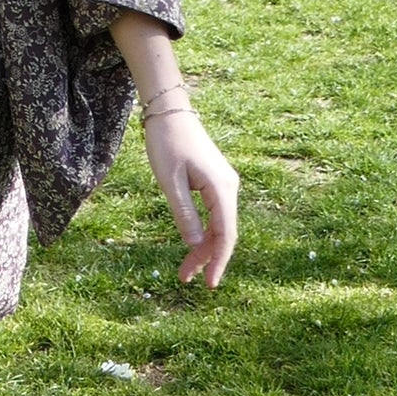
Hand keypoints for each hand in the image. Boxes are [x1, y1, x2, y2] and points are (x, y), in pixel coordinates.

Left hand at [141, 104, 239, 287]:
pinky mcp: (215, 182)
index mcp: (222, 188)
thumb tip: (195, 245)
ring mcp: (224, 184)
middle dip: (206, 259)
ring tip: (184, 270)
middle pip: (223, 233)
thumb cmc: (167, 143)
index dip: (219, 261)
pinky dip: (203, 232)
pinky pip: (214, 214)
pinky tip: (191, 245)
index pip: (226, 234)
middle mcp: (229, 187)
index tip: (210, 284)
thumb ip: (184, 214)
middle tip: (185, 279)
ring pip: (218, 225)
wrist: (170, 111)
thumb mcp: (170, 182)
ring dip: (202, 248)